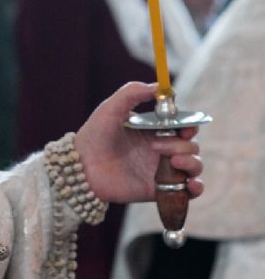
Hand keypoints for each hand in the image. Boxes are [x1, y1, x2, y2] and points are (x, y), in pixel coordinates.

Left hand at [74, 82, 202, 203]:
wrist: (81, 166)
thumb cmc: (94, 135)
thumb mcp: (111, 107)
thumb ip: (132, 92)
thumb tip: (160, 87)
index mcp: (153, 130)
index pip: (183, 126)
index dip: (189, 125)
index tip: (185, 126)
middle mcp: (160, 150)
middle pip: (191, 146)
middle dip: (183, 144)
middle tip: (156, 145)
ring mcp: (161, 170)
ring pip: (194, 166)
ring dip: (192, 162)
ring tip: (174, 161)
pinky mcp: (158, 190)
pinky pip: (187, 192)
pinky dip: (197, 188)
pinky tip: (191, 183)